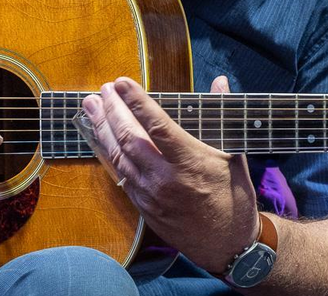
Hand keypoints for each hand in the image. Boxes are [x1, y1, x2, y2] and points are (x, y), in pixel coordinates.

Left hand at [82, 75, 258, 272]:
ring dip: (102, 129)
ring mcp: (151, 195)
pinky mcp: (144, 207)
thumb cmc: (235, 198)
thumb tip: (220, 81)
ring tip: (92, 107)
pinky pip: (120, 176)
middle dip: (113, 110)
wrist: (228, 246)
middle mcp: (166, 178)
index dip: (136, 101)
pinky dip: (108, 154)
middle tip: (103, 89)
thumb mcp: (235, 154)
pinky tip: (101, 139)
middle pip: (129, 137)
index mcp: (190, 162)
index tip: (122, 82)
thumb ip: (223, 113)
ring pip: (118, 156)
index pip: (156, 124)